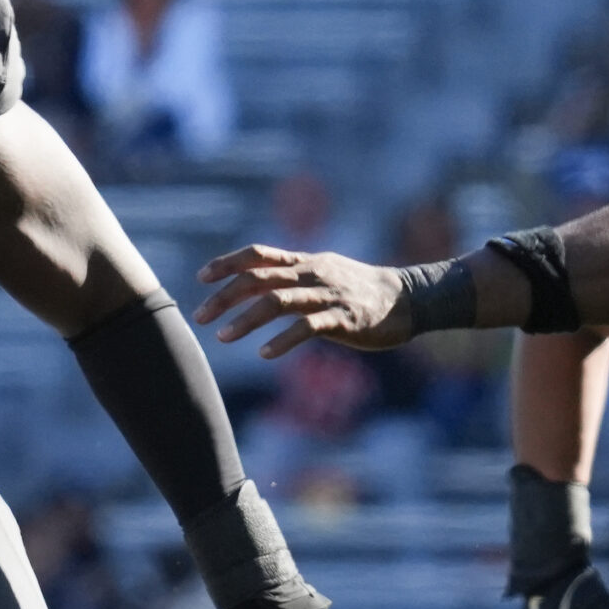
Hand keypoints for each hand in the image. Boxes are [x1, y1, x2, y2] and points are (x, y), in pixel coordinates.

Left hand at [195, 245, 412, 358]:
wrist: (408, 299)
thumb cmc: (359, 291)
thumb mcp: (321, 275)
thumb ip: (288, 279)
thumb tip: (250, 286)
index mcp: (305, 263)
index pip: (259, 255)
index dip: (228, 263)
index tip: (201, 278)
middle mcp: (312, 274)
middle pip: (259, 279)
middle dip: (225, 296)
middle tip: (200, 316)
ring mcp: (328, 296)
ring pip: (278, 302)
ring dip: (246, 320)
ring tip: (222, 337)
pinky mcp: (344, 319)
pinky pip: (308, 328)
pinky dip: (283, 340)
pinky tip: (265, 354)